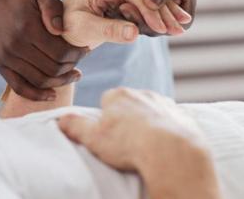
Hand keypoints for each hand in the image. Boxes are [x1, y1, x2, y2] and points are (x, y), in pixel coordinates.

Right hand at [0, 0, 88, 100]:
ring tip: (73, 75)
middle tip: (79, 60)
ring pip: (40, 80)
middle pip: (52, 69)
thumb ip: (54, 8)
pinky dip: (37, 95)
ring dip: (60, 81)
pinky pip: (20, 87)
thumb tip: (60, 31)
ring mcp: (6, 58)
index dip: (77, 54)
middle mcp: (15, 46)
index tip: (86, 49)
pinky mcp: (0, 65)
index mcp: (28, 28)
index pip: (60, 52)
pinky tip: (53, 94)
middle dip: (71, 67)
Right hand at [59, 88, 219, 198]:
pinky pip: (170, 120)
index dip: (105, 118)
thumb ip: (75, 126)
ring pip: (151, 110)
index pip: (106, 100)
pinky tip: (163, 145)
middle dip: (127, 118)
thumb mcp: (93, 138)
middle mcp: (142, 93)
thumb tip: (61, 118)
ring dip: (147, 123)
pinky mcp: (182, 115)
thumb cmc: (129, 144)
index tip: (107, 134)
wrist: (171, 151)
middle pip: (129, 104)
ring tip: (145, 145)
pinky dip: (167, 129)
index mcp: (118, 95)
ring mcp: (164, 103)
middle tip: (125, 141)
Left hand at [62, 0, 183, 47]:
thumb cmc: (68, 25)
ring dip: (166, 13)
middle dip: (163, 13)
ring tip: (182, 27)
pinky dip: (160, 13)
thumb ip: (109, 30)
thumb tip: (135, 34)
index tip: (162, 30)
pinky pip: (145, 3)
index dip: (149, 13)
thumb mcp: (86, 29)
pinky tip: (175, 22)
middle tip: (180, 29)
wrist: (63, 23)